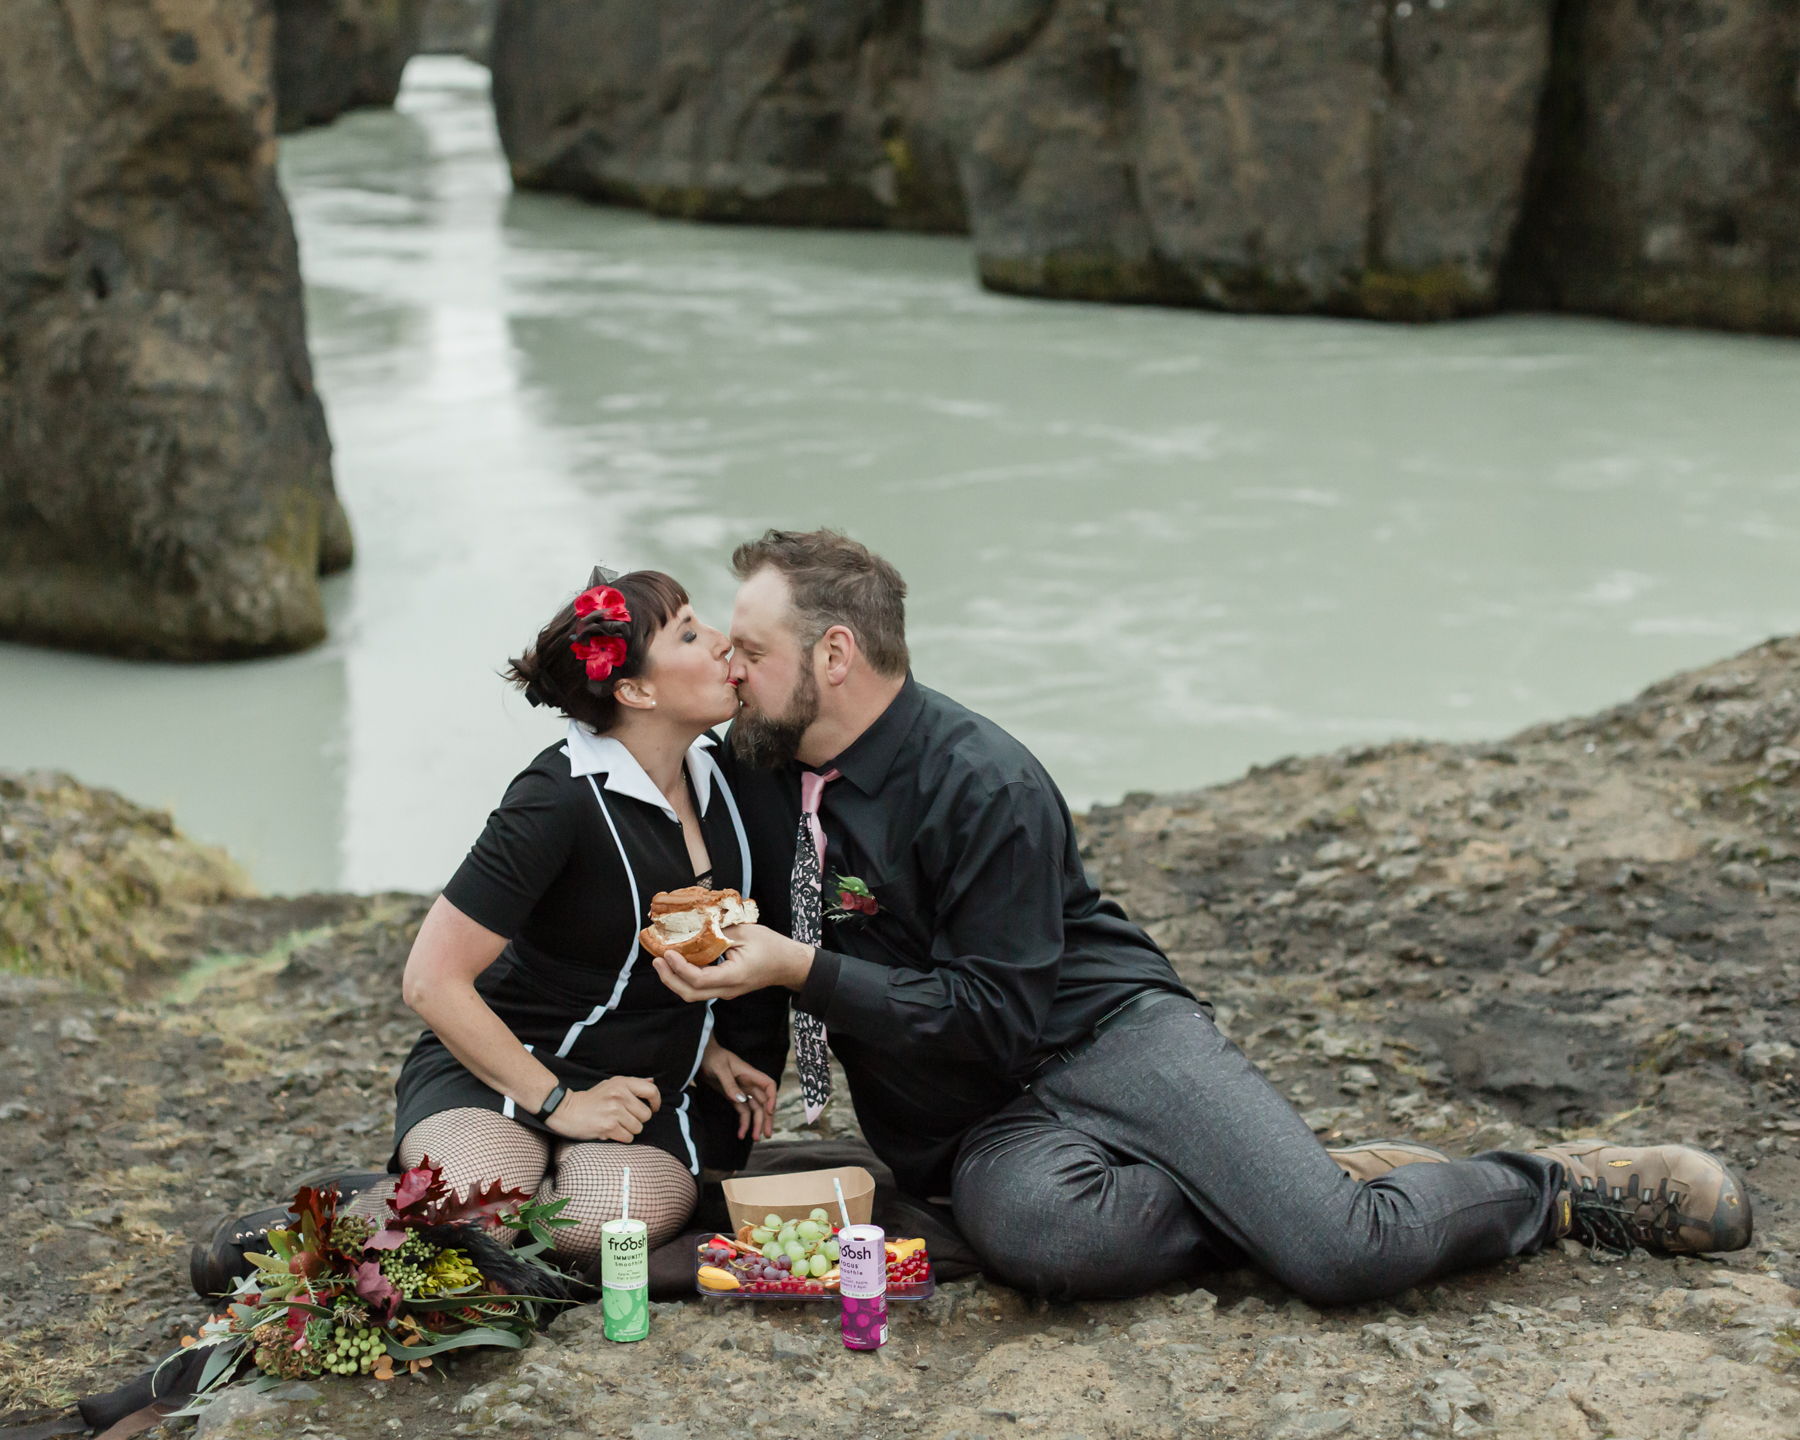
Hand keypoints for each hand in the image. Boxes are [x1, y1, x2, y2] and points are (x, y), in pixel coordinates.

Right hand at [545, 1075, 659, 1142]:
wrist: (566, 1110)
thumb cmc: (591, 1099)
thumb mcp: (611, 1084)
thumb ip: (632, 1084)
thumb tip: (652, 1081)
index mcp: (622, 1083)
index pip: (652, 1090)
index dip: (656, 1102)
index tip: (653, 1108)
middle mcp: (619, 1095)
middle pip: (646, 1115)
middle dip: (638, 1119)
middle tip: (624, 1118)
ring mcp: (614, 1111)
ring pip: (638, 1128)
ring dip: (629, 1130)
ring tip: (615, 1124)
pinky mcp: (608, 1127)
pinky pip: (628, 1137)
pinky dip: (621, 1137)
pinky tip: (611, 1131)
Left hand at [651, 922, 812, 1001]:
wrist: (788, 964)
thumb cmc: (771, 947)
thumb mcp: (745, 932)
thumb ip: (719, 932)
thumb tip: (694, 927)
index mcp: (733, 977)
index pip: (700, 980)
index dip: (680, 969)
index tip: (668, 953)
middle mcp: (727, 990)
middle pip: (691, 994)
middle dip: (669, 978)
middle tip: (656, 959)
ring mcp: (726, 991)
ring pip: (694, 993)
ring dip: (675, 979)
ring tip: (662, 961)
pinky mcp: (724, 987)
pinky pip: (701, 987)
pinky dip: (685, 976)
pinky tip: (679, 961)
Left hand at [698, 1038, 778, 1140]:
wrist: (700, 1056)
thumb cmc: (711, 1057)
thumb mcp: (719, 1069)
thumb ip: (729, 1084)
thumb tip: (740, 1100)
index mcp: (749, 1074)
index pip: (769, 1085)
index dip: (772, 1098)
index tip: (769, 1111)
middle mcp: (749, 1083)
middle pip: (764, 1102)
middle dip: (767, 1118)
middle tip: (767, 1134)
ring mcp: (742, 1090)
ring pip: (755, 1109)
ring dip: (757, 1123)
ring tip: (756, 1138)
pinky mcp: (733, 1096)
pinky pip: (743, 1111)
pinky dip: (743, 1123)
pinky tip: (741, 1134)